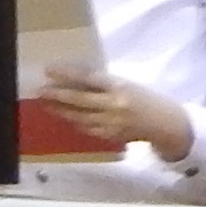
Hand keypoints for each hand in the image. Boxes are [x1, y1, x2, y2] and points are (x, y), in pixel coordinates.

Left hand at [36, 67, 192, 160]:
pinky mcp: (110, 136)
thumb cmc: (146, 98)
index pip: (88, 78)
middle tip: (40, 90)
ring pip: (79, 116)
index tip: (50, 70)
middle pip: (79, 100)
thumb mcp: (127, 83)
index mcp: (120, 86)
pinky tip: (64, 115)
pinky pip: (86, 128)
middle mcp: (114, 105)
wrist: (165, 123)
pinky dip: (74, 121)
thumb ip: (104, 83)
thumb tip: (76, 79)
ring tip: (46, 102)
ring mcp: (111, 123)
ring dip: (60, 110)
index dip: (67, 74)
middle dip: (57, 95)